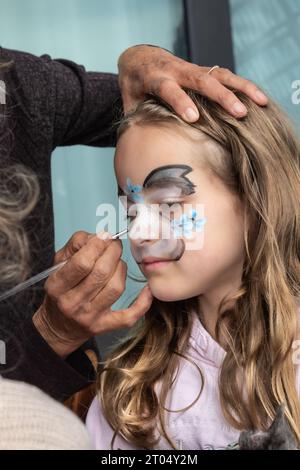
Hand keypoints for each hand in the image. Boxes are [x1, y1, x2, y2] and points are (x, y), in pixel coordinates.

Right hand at [33, 231, 152, 357]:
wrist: (59, 326)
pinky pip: (129, 316)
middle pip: (101, 273)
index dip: (97, 245)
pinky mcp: (105, 326)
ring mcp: (90, 317)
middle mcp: (72, 303)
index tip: (104, 237)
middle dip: (113, 252)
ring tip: (117, 262)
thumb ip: (76, 245)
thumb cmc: (60, 290)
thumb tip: (100, 237)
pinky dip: (142, 302)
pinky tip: (147, 289)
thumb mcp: (57, 264)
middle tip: (115, 245)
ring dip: (121, 268)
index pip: (82, 263)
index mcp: (57, 286)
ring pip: (116, 287)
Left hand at [118, 45, 267, 120]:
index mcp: (155, 78)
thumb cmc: (134, 86)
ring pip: (220, 75)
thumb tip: (139, 149)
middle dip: (221, 97)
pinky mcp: (205, 71)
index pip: (168, 88)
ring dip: (242, 88)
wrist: (140, 57)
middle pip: (202, 80)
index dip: (180, 101)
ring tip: (260, 104)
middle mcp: (177, 71)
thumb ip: (135, 120)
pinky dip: (244, 86)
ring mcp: (194, 69)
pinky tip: (259, 100)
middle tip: (238, 113)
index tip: (193, 117)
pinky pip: (226, 76)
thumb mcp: (129, 101)